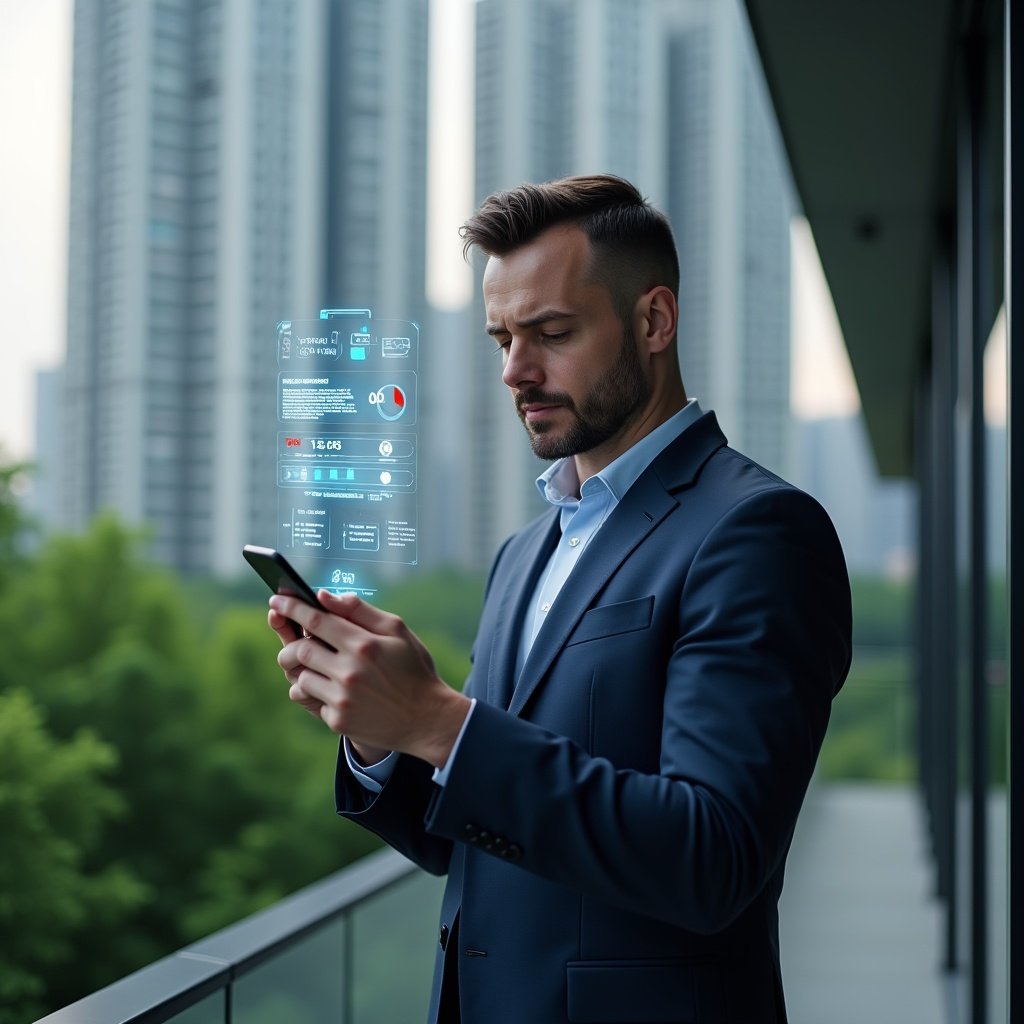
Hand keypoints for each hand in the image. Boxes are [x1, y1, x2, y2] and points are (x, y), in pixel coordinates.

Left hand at [268, 591, 470, 767]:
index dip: (292, 608)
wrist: (426, 718)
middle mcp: (350, 672)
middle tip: (295, 641)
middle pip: (299, 650)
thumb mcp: (396, 631)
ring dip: (304, 668)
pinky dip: (316, 691)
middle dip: (290, 642)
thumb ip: (359, 610)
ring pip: (300, 677)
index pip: (316, 620)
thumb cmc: (412, 669)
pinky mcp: (338, 721)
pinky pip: (309, 700)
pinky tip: (336, 689)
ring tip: (321, 666)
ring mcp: (342, 699)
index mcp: (364, 644)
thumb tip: (324, 596)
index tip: (276, 599)